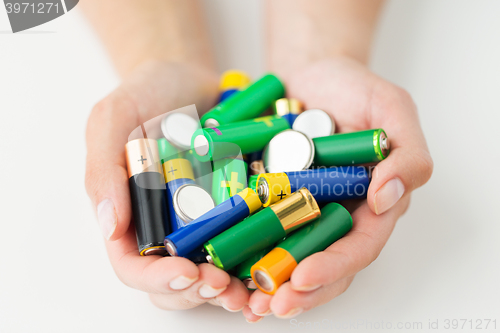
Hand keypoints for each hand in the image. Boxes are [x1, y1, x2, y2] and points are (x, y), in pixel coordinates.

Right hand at [85, 60, 250, 311]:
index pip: (132, 264)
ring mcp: (201, 222)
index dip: (156, 278)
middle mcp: (165, 227)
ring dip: (230, 291)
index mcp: (130, 215)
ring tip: (252, 292)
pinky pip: (244, 246)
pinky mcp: (234, 212)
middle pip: (175, 281)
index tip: (186, 271)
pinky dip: (255, 262)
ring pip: (211, 274)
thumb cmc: (148, 93)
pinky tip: (271, 265)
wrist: (192, 78)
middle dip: (198, 291)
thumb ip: (104, 168)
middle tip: (224, 285)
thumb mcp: (114, 118)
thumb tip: (109, 227)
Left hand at [245, 57, 432, 320]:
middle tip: (269, 307)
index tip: (303, 278)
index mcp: (368, 204)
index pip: (357, 247)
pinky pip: (253, 232)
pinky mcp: (265, 200)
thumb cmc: (352, 89)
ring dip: (266, 286)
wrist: (307, 74)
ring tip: (244, 303)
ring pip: (285, 258)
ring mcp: (297, 211)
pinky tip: (223, 272)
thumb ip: (407, 151)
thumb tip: (387, 197)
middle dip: (297, 292)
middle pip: (320, 265)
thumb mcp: (391, 108)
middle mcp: (334, 216)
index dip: (334, 268)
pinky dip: (240, 254)